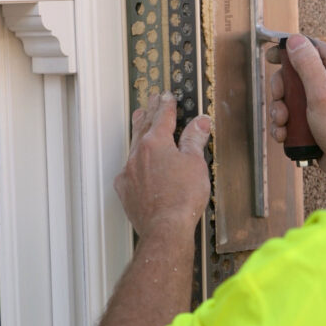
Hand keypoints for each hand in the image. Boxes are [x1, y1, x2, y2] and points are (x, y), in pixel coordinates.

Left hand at [115, 93, 210, 238]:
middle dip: (150, 111)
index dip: (167, 104)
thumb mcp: (196, 163)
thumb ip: (195, 139)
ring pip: (134, 145)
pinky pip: (128, 169)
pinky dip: (134, 162)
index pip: (162, 116)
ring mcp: (129, 172)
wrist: (165, 228)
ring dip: (139, 132)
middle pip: (144, 126)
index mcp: (156, 142)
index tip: (167, 96)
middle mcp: (139, 154)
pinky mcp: (125, 190)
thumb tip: (200, 122)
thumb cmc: (182, 198)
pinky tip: (137, 164)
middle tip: (152, 100)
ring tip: (140, 120)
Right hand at [268, 35, 325, 205]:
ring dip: (281, 110)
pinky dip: (286, 124)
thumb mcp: (321, 92)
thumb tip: (295, 40)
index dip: (289, 50)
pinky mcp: (316, 119)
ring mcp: (323, 101)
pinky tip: (285, 133)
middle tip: (280, 99)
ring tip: (283, 123)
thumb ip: (308, 64)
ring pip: (291, 97)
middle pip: (295, 74)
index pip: (310, 48)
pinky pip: (294, 115)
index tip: (272, 56)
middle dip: (282, 89)